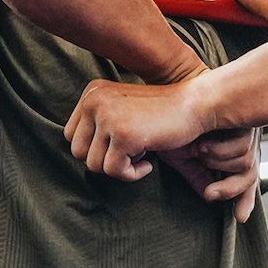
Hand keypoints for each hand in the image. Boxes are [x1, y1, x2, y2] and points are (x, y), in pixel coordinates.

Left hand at [64, 78, 259, 222]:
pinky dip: (131, 174)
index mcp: (91, 93)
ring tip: (141, 155)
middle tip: (131, 154)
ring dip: (119, 168)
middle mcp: (94, 101)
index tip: (121, 146)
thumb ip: (97, 123)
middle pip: (77, 152)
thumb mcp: (122, 110)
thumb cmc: (162, 114)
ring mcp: (107, 116)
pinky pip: (113, 171)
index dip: (95, 149)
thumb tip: (75, 154)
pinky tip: (149, 163)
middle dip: (104, 161)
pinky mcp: (123, 134)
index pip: (71, 136)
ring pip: (93, 164)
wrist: (196, 104)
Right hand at [156, 128, 260, 223]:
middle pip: (249, 177)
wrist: (170, 93)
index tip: (239, 217)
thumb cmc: (169, 121)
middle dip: (231, 190)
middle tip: (210, 193)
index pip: (243, 179)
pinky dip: (220, 150)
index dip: (244, 198)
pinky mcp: (245, 122)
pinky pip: (242, 149)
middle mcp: (240, 142)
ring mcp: (245, 131)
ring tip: (199, 149)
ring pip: (246, 164)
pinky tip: (203, 141)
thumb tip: (208, 195)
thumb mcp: (180, 155)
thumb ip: (197, 175)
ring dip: (218, 162)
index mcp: (227, 151)